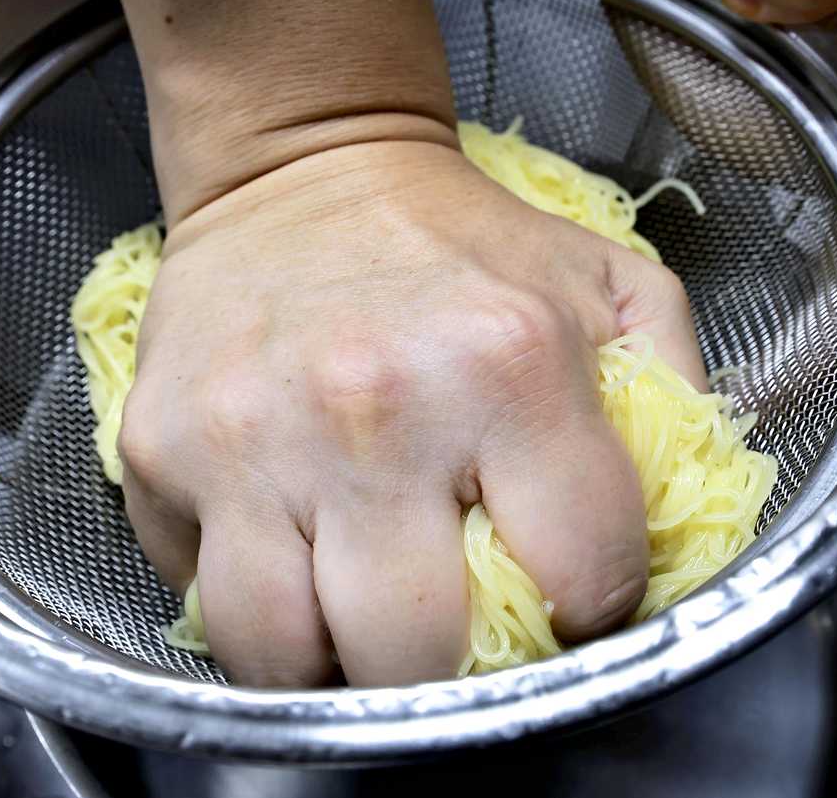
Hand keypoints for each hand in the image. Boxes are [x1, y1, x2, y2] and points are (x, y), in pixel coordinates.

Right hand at [119, 138, 703, 686]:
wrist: (305, 165)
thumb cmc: (460, 240)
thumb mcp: (608, 282)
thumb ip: (675, 398)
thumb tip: (677, 531)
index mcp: (508, 367)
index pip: (581, 579)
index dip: (591, 608)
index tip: (566, 592)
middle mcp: (374, 412)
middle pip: (416, 656)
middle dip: (448, 670)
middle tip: (453, 626)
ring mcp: (251, 438)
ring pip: (278, 656)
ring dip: (330, 665)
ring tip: (357, 615)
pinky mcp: (159, 449)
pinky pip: (202, 596)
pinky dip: (253, 607)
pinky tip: (289, 554)